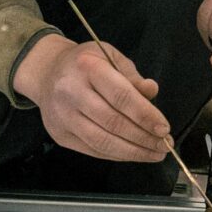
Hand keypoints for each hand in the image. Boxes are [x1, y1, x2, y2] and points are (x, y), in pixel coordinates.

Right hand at [18, 33, 170, 163]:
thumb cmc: (85, 63)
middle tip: (164, 145)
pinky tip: (133, 154)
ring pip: (102, 142)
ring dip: (133, 152)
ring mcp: (62, 116)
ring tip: (154, 154)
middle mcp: (71, 92)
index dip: (145, 115)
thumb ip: (132, 76)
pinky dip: (117, 155)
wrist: (46, 73)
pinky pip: (93, 150)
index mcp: (87, 67)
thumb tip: (152, 91)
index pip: (121, 96)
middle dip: (143, 138)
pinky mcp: (59, 135)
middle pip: (113, 123)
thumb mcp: (110, 57)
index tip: (164, 128)